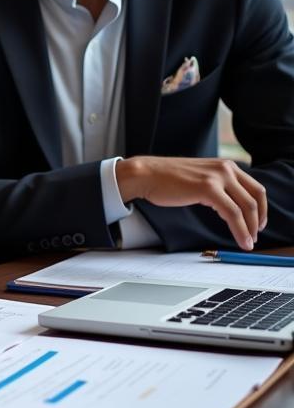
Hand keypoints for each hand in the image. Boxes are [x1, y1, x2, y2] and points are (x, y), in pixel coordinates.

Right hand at [116, 156, 267, 249]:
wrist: (146, 174)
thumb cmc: (167, 178)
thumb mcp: (200, 176)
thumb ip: (217, 185)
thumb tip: (231, 206)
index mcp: (225, 165)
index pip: (255, 188)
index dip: (261, 208)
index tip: (257, 222)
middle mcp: (225, 168)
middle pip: (256, 196)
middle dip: (259, 219)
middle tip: (255, 234)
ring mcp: (217, 177)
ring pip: (247, 207)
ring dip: (251, 228)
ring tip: (249, 242)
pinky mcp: (208, 188)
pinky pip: (233, 213)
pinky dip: (240, 230)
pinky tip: (242, 240)